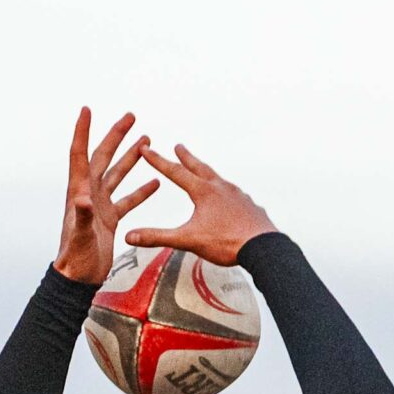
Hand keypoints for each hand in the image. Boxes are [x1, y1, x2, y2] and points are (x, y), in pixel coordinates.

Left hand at [55, 108, 157, 284]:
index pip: (79, 154)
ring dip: (131, 158)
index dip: (83, 132)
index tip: (87, 109)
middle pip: (103, 157)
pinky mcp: (110, 219)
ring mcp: (101, 205)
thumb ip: (83, 216)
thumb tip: (84, 198)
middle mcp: (89, 193)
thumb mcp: (81, 236)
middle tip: (130, 117)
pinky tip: (155, 182)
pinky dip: (141, 191)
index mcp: (79, 191)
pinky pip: (128, 200)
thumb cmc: (76, 258)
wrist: (78, 278)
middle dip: (115, 136)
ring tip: (146, 140)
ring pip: (118, 174)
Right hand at [125, 144, 276, 266]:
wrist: (263, 247)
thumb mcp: (188, 240)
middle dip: (187, 157)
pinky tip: (229, 198)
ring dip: (208, 173)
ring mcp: (238, 195)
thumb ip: (159, 237)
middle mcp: (221, 188)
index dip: (158, 161)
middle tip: (179, 146)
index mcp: (204, 192)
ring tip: (204, 172)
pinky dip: (226, 191)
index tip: (146, 149)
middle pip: (200, 168)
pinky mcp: (250, 206)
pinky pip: (235, 194)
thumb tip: (130, 236)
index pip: (175, 172)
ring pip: (219, 179)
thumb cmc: (227, 243)